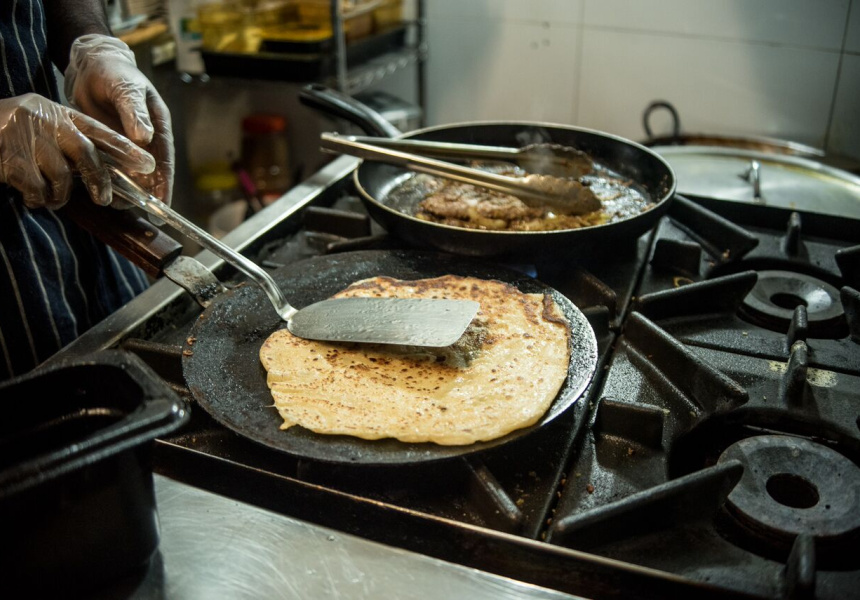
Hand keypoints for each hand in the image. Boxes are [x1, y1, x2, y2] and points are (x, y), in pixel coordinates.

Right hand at [0, 93, 154, 208]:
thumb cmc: (11, 134)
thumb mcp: (43, 127)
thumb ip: (70, 143)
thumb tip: (102, 176)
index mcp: (59, 113)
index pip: (100, 131)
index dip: (126, 149)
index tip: (149, 164)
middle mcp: (46, 121)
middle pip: (86, 154)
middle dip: (98, 180)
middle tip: (103, 199)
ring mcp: (28, 138)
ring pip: (61, 177)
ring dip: (58, 195)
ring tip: (49, 197)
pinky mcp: (11, 159)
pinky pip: (37, 189)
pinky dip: (38, 199)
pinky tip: (30, 195)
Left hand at [64, 34, 174, 205]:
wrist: (90, 65)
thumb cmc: (114, 73)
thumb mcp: (126, 89)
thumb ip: (135, 112)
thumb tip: (146, 138)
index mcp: (157, 126)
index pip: (164, 160)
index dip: (164, 184)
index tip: (162, 205)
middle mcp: (144, 139)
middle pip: (148, 172)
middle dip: (145, 193)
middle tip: (139, 213)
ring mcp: (124, 143)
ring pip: (128, 171)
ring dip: (124, 188)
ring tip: (117, 204)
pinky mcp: (106, 144)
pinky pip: (107, 165)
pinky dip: (106, 177)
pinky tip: (100, 188)